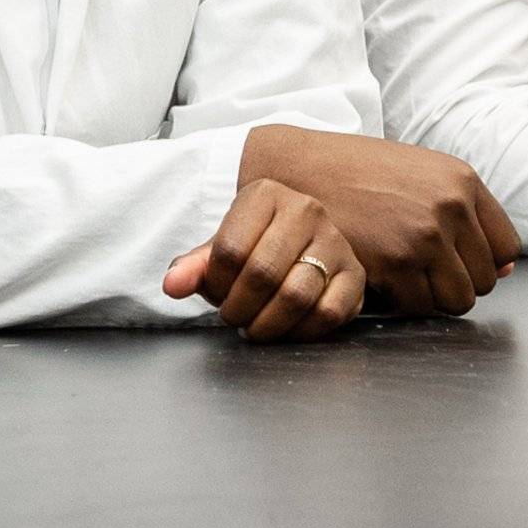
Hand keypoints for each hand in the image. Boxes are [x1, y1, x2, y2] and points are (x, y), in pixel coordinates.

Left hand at [163, 178, 365, 340]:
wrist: (301, 244)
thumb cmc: (254, 247)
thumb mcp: (220, 250)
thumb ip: (192, 267)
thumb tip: (172, 285)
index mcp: (265, 194)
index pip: (229, 249)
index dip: (216, 284)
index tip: (216, 293)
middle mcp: (305, 210)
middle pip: (262, 273)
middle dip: (239, 308)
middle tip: (233, 317)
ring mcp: (336, 242)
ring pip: (296, 296)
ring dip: (267, 324)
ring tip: (254, 327)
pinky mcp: (356, 275)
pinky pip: (328, 314)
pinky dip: (301, 332)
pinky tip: (286, 330)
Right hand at [238, 125, 517, 316]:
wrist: (300, 170)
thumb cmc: (358, 173)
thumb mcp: (421, 175)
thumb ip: (466, 215)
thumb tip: (509, 270)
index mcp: (462, 181)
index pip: (507, 248)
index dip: (483, 262)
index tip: (455, 262)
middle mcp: (450, 206)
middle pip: (484, 280)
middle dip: (455, 282)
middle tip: (419, 270)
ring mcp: (424, 235)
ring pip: (457, 300)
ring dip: (432, 297)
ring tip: (402, 277)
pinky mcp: (395, 262)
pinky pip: (419, 307)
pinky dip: (401, 302)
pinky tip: (380, 278)